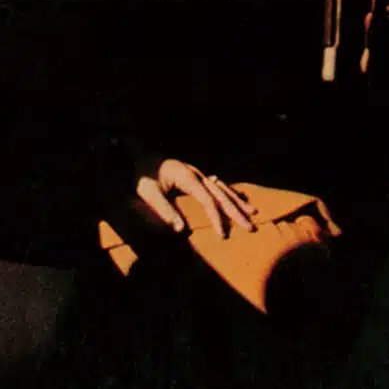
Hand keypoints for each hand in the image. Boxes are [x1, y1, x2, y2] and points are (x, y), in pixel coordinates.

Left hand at [136, 159, 257, 238]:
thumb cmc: (141, 174)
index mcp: (187, 177)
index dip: (216, 217)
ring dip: (236, 201)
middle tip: (251, 226)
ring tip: (253, 211)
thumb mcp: (148, 192)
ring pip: (221, 188)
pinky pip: (215, 185)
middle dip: (236, 211)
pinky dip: (227, 192)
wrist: (136, 154)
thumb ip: (164, 209)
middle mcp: (195, 173)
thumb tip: (181, 230)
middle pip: (220, 193)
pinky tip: (235, 197)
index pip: (208, 199)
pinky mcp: (192, 175)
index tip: (222, 234)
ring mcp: (195, 173)